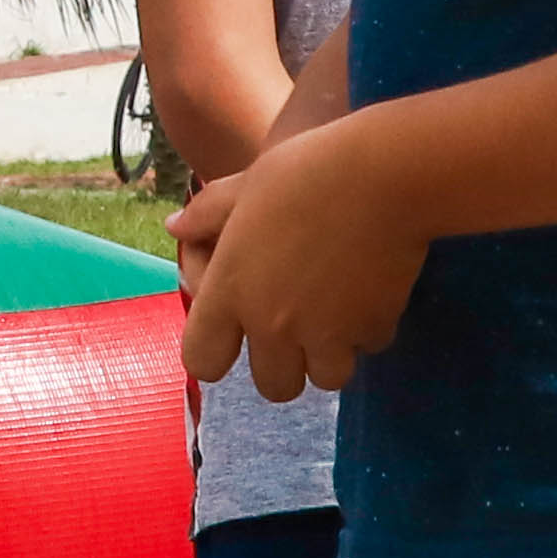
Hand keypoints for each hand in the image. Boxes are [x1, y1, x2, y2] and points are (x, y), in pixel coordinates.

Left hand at [180, 117, 430, 403]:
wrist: (382, 175)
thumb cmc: (304, 171)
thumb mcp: (243, 186)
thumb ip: (206, 215)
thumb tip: (175, 229)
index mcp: (230, 291)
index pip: (203, 360)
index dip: (215, 354)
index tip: (232, 338)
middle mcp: (272, 323)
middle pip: (273, 386)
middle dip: (284, 365)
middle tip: (296, 331)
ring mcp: (325, 332)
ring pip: (326, 378)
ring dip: (331, 355)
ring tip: (335, 315)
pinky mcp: (371, 327)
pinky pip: (367, 347)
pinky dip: (367, 330)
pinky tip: (369, 292)